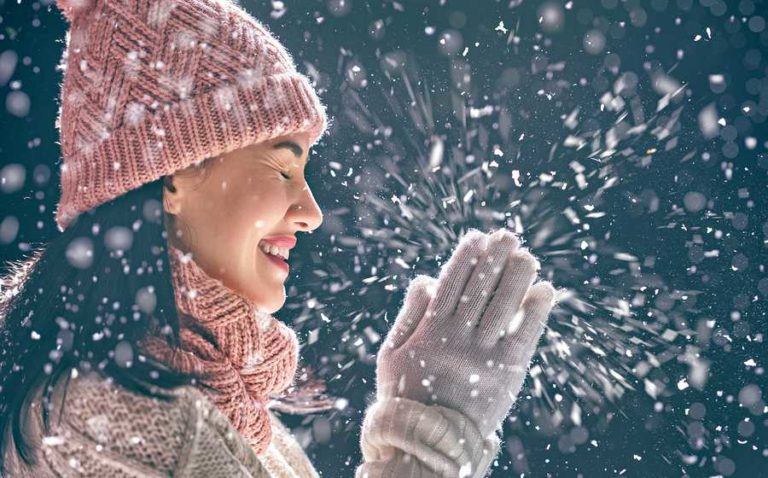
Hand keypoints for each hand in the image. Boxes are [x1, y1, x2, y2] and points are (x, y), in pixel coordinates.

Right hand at [375, 228, 555, 436]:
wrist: (428, 444)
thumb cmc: (405, 396)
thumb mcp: (392, 355)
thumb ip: (409, 315)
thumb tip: (424, 279)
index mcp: (429, 332)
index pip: (451, 285)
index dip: (465, 258)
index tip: (476, 237)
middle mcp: (457, 339)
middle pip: (480, 289)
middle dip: (494, 258)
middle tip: (507, 236)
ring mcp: (483, 356)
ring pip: (504, 307)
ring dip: (517, 278)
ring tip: (527, 257)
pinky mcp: (506, 375)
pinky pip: (525, 336)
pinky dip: (536, 312)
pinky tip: (545, 291)